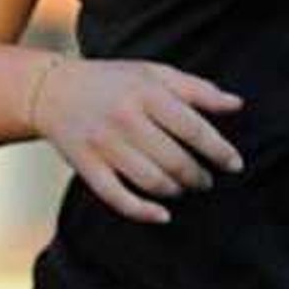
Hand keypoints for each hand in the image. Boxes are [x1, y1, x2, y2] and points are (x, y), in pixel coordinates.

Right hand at [30, 54, 241, 226]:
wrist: (51, 90)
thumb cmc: (112, 81)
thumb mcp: (154, 73)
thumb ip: (196, 89)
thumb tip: (237, 105)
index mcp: (146, 94)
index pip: (193, 129)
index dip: (219, 151)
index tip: (235, 165)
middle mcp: (125, 119)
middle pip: (175, 160)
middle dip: (198, 176)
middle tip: (205, 180)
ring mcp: (103, 145)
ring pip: (151, 181)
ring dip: (176, 191)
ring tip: (183, 188)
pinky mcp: (86, 166)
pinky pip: (117, 197)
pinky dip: (143, 211)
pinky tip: (163, 215)